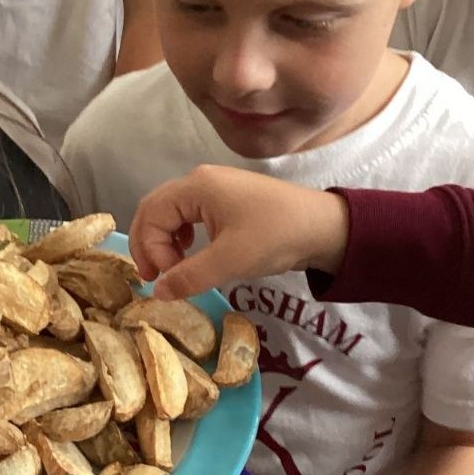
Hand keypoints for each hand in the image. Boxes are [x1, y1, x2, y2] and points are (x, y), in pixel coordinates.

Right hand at [128, 165, 350, 299]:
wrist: (324, 227)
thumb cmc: (276, 237)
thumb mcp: (230, 261)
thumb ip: (188, 277)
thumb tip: (157, 293)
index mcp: (197, 186)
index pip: (151, 213)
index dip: (150, 249)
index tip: (165, 278)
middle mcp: (201, 181)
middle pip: (156, 209)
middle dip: (149, 243)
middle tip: (153, 277)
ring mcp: (215, 189)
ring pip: (172, 213)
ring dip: (165, 240)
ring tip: (173, 268)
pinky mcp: (228, 201)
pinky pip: (190, 216)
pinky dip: (182, 236)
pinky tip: (192, 254)